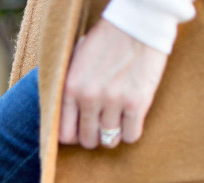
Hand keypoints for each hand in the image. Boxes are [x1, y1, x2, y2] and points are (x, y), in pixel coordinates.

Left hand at [59, 19, 168, 149]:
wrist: (139, 21)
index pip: (65, 134)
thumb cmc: (107, 40)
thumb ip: (70, 88)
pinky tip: (132, 118)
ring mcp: (113, 101)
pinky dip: (131, 131)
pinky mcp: (136, 103)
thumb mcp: (78, 61)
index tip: (83, 129)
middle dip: (96, 135)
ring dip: (114, 134)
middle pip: (88, 141)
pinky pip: (131, 136)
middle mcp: (89, 97)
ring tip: (119, 119)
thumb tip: (67, 119)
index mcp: (71, 87)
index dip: (75, 136)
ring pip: (109, 141)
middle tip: (103, 123)